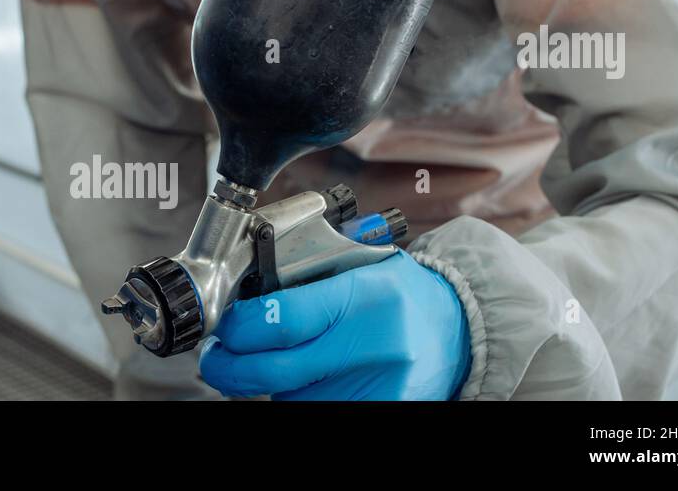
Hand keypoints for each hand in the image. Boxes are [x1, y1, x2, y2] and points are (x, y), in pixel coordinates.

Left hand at [199, 251, 470, 399]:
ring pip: (288, 395)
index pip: (277, 320)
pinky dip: (299, 395)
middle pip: (271, 371)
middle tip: (218, 358)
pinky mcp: (378, 409)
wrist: (459, 328)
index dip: (236, 328)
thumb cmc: (400, 293)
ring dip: (268, 381)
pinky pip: (313, 408)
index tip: (223, 328)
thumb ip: (303, 280)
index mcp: (361, 297)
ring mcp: (373, 387)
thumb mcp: (357, 268)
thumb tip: (240, 306)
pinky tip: (312, 376)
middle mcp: (368, 346)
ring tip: (282, 357)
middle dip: (230, 367)